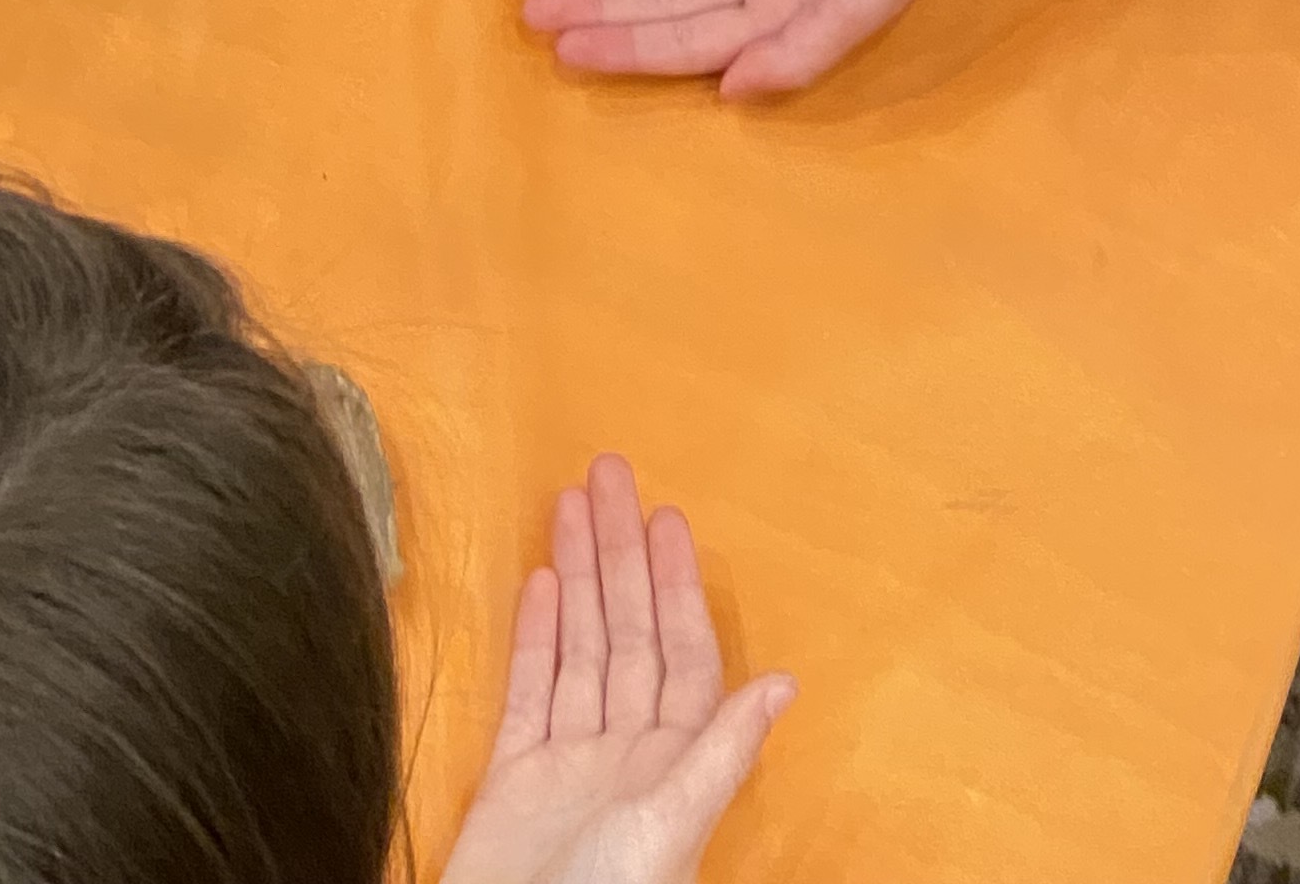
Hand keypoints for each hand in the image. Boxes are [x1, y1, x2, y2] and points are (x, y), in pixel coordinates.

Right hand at [439, 455, 792, 883]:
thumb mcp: (669, 830)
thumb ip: (718, 755)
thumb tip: (785, 684)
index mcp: (671, 762)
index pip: (680, 651)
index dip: (676, 583)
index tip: (667, 514)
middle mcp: (624, 752)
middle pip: (625, 632)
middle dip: (619, 552)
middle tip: (609, 469)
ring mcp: (568, 763)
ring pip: (578, 649)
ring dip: (576, 576)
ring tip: (570, 502)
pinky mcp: (513, 781)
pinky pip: (529, 693)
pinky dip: (533, 637)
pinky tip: (537, 581)